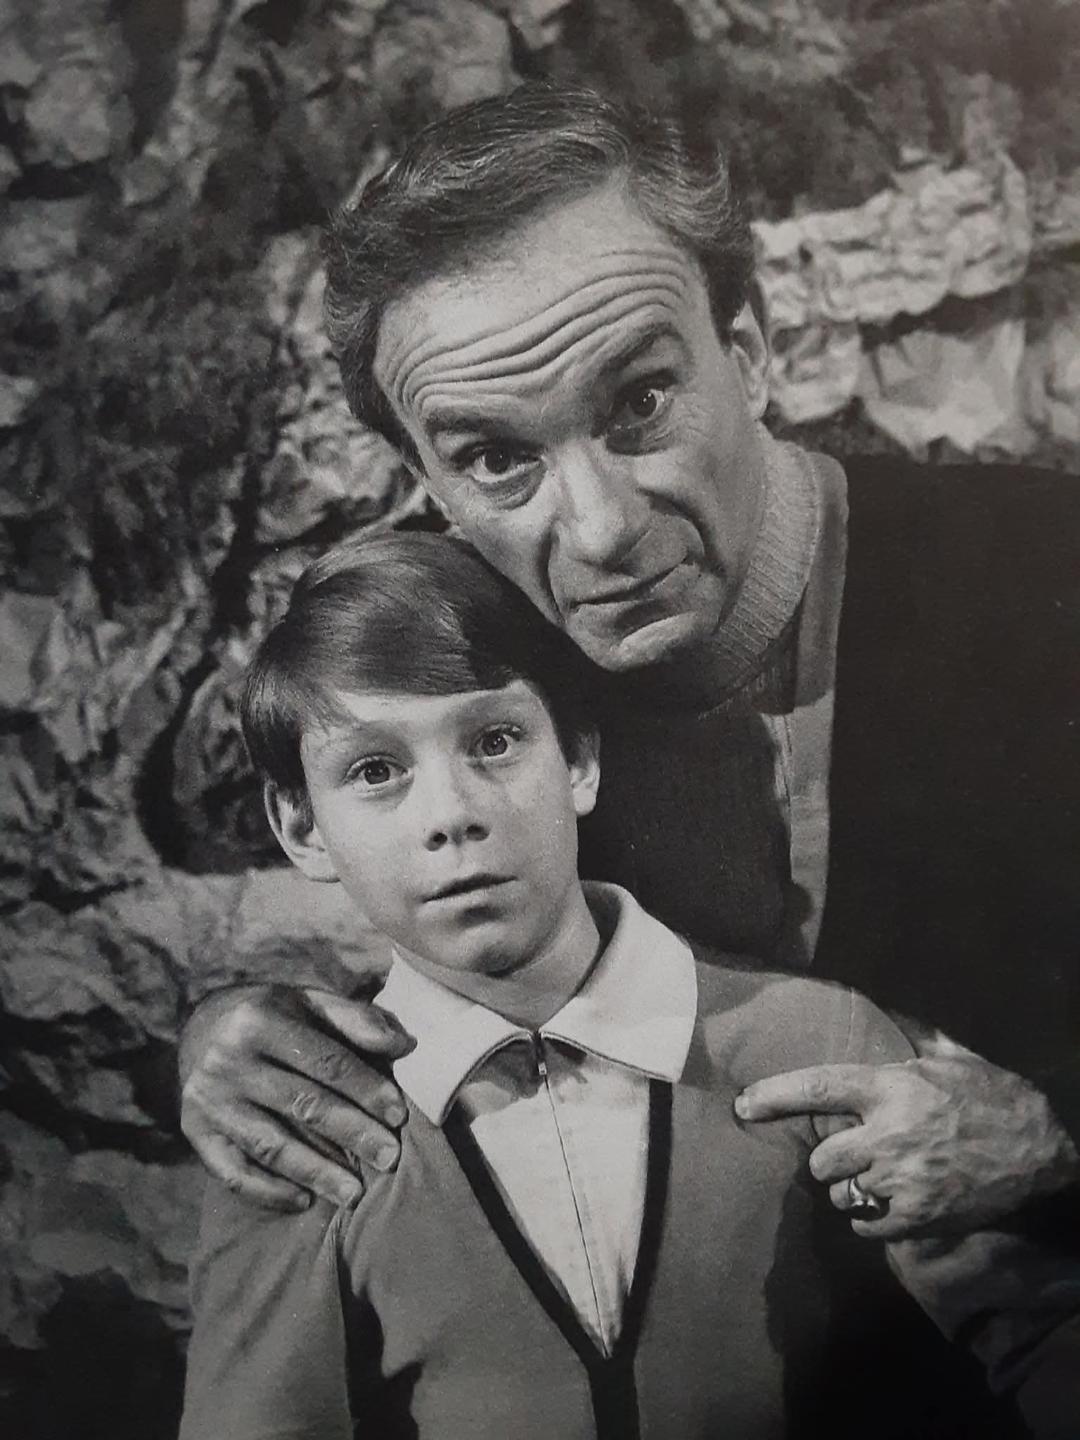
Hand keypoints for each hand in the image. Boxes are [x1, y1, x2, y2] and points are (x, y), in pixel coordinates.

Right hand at [180, 983, 414, 1211]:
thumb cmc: (273, 1016)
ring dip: (316, 1172)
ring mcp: (207, 1100)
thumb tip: (403, 1044)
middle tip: (389, 1159)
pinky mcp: (194, 1132)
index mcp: (260, 1020)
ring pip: (270, 1144)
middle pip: (302, 1104)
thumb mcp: (310, 1002)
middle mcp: (228, 1061)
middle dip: (352, 1134)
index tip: (398, 1116)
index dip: (365, 1089)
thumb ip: (355, 1020)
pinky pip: (233, 1171)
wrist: (202, 1028)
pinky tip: (304, 1201)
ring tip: (354, 1194)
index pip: (325, 1061)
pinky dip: (268, 1191)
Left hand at [734, 1034, 1078, 1238]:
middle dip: (829, 1159)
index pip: (817, 1088)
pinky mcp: (918, 1217)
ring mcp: (902, 1180)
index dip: (773, 1096)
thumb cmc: (999, 1101)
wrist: (1046, 1158)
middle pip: (823, 1158)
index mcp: (892, 1088)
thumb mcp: (956, 1058)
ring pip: (842, 1193)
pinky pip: (868, 1225)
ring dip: (851, 1188)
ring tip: (877, 1178)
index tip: (742, 1105)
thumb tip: (889, 1010)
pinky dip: (870, 1219)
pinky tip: (886, 1206)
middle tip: (851, 1154)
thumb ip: (916, 1037)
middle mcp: (889, 1135)